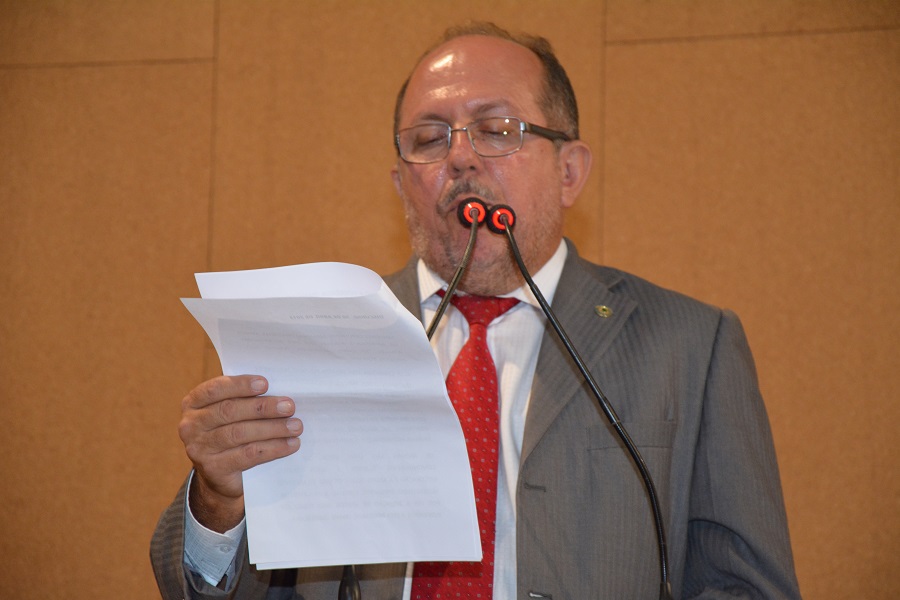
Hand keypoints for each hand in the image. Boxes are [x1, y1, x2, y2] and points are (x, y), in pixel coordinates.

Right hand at [178, 375, 301, 531]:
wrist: (219, 476)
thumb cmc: (231, 432)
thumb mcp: (230, 414)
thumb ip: (245, 400)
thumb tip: (280, 392)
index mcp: (193, 403)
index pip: (215, 389)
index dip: (240, 385)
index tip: (265, 384)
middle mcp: (190, 425)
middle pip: (230, 411)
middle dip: (263, 408)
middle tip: (289, 406)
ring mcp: (199, 448)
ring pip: (240, 433)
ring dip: (272, 428)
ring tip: (296, 426)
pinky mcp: (213, 469)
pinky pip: (247, 455)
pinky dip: (273, 448)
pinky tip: (291, 444)